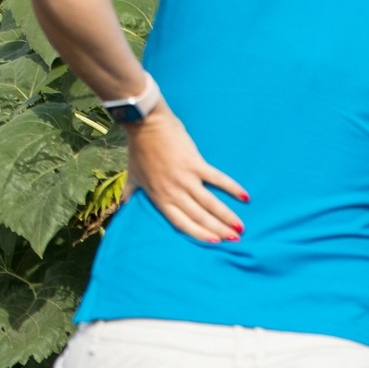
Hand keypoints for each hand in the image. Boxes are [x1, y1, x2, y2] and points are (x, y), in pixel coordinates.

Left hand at [124, 111, 247, 243]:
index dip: (199, 234)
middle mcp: (173, 192)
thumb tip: (123, 203)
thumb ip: (130, 192)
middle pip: (199, 217)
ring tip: (240, 227)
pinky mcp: (194, 163)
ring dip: (227, 216)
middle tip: (235, 239)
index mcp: (159, 197)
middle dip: (218, 230)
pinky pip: (217, 179)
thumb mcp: (132, 174)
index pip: (181, 223)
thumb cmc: (138, 149)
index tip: (215, 243)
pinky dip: (232, 188)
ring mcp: (184, 178)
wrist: (145, 124)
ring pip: (210, 204)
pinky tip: (245, 197)